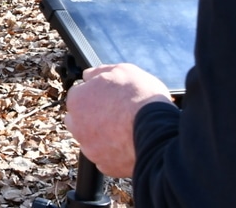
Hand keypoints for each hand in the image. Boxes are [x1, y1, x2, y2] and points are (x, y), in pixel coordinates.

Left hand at [64, 63, 171, 177]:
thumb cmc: (141, 99)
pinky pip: (106, 157)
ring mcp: (90, 148)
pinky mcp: (105, 165)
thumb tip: (89, 76)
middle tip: (116, 112)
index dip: (95, 94)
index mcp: (78, 100)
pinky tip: (129, 144)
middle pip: (80, 119)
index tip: (110, 96)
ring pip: (92, 140)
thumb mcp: (122, 70)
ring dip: (103, 135)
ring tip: (126, 129)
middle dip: (93, 115)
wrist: (157, 131)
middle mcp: (77, 126)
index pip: (79, 94)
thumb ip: (100, 72)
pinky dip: (115, 152)